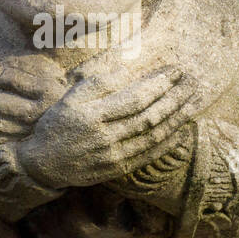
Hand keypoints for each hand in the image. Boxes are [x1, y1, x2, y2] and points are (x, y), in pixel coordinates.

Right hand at [15, 67, 202, 189]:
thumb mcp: (69, 99)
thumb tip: (125, 68)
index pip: (135, 98)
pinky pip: (148, 154)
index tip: (176, 70)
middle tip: (193, 82)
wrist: (44, 165)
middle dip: (175, 97)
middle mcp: (106, 137)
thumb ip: (97, 84)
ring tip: (194, 101)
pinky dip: (167, 142)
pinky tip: (181, 129)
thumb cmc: (57, 126)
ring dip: (177, 118)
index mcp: (93, 116)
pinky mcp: (118, 169)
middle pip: (149, 116)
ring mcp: (113, 155)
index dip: (159, 84)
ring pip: (153, 135)